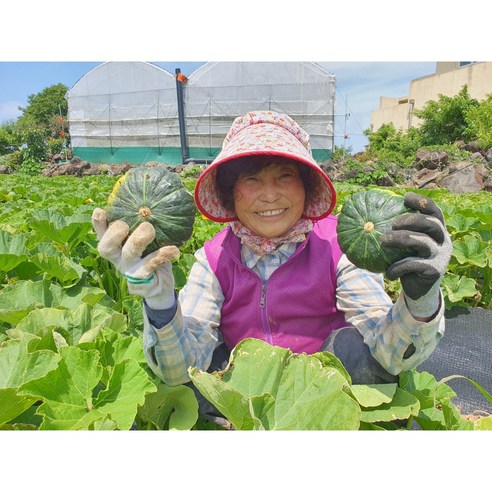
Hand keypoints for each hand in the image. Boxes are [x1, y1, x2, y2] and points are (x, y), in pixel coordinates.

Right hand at [92, 208, 179, 308]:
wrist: (159, 285)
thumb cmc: (151, 257)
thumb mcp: (146, 241)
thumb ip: (143, 225)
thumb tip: (150, 202)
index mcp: (115, 248)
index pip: (102, 235)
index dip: (98, 224)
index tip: (100, 211)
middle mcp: (118, 259)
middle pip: (106, 248)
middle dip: (114, 233)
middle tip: (125, 224)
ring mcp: (129, 271)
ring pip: (129, 254)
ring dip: (138, 240)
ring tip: (149, 229)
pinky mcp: (142, 281)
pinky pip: (151, 265)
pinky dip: (162, 256)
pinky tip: (173, 250)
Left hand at [381, 193, 451, 317]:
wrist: (419, 289)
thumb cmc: (407, 260)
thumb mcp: (404, 245)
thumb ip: (395, 231)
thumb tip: (366, 219)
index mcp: (437, 230)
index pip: (434, 211)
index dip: (422, 202)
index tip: (405, 197)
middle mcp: (443, 241)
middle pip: (431, 224)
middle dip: (412, 220)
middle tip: (392, 223)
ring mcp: (441, 256)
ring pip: (423, 242)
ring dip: (402, 239)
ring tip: (383, 240)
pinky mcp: (435, 270)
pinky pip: (414, 265)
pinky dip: (398, 267)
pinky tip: (387, 272)